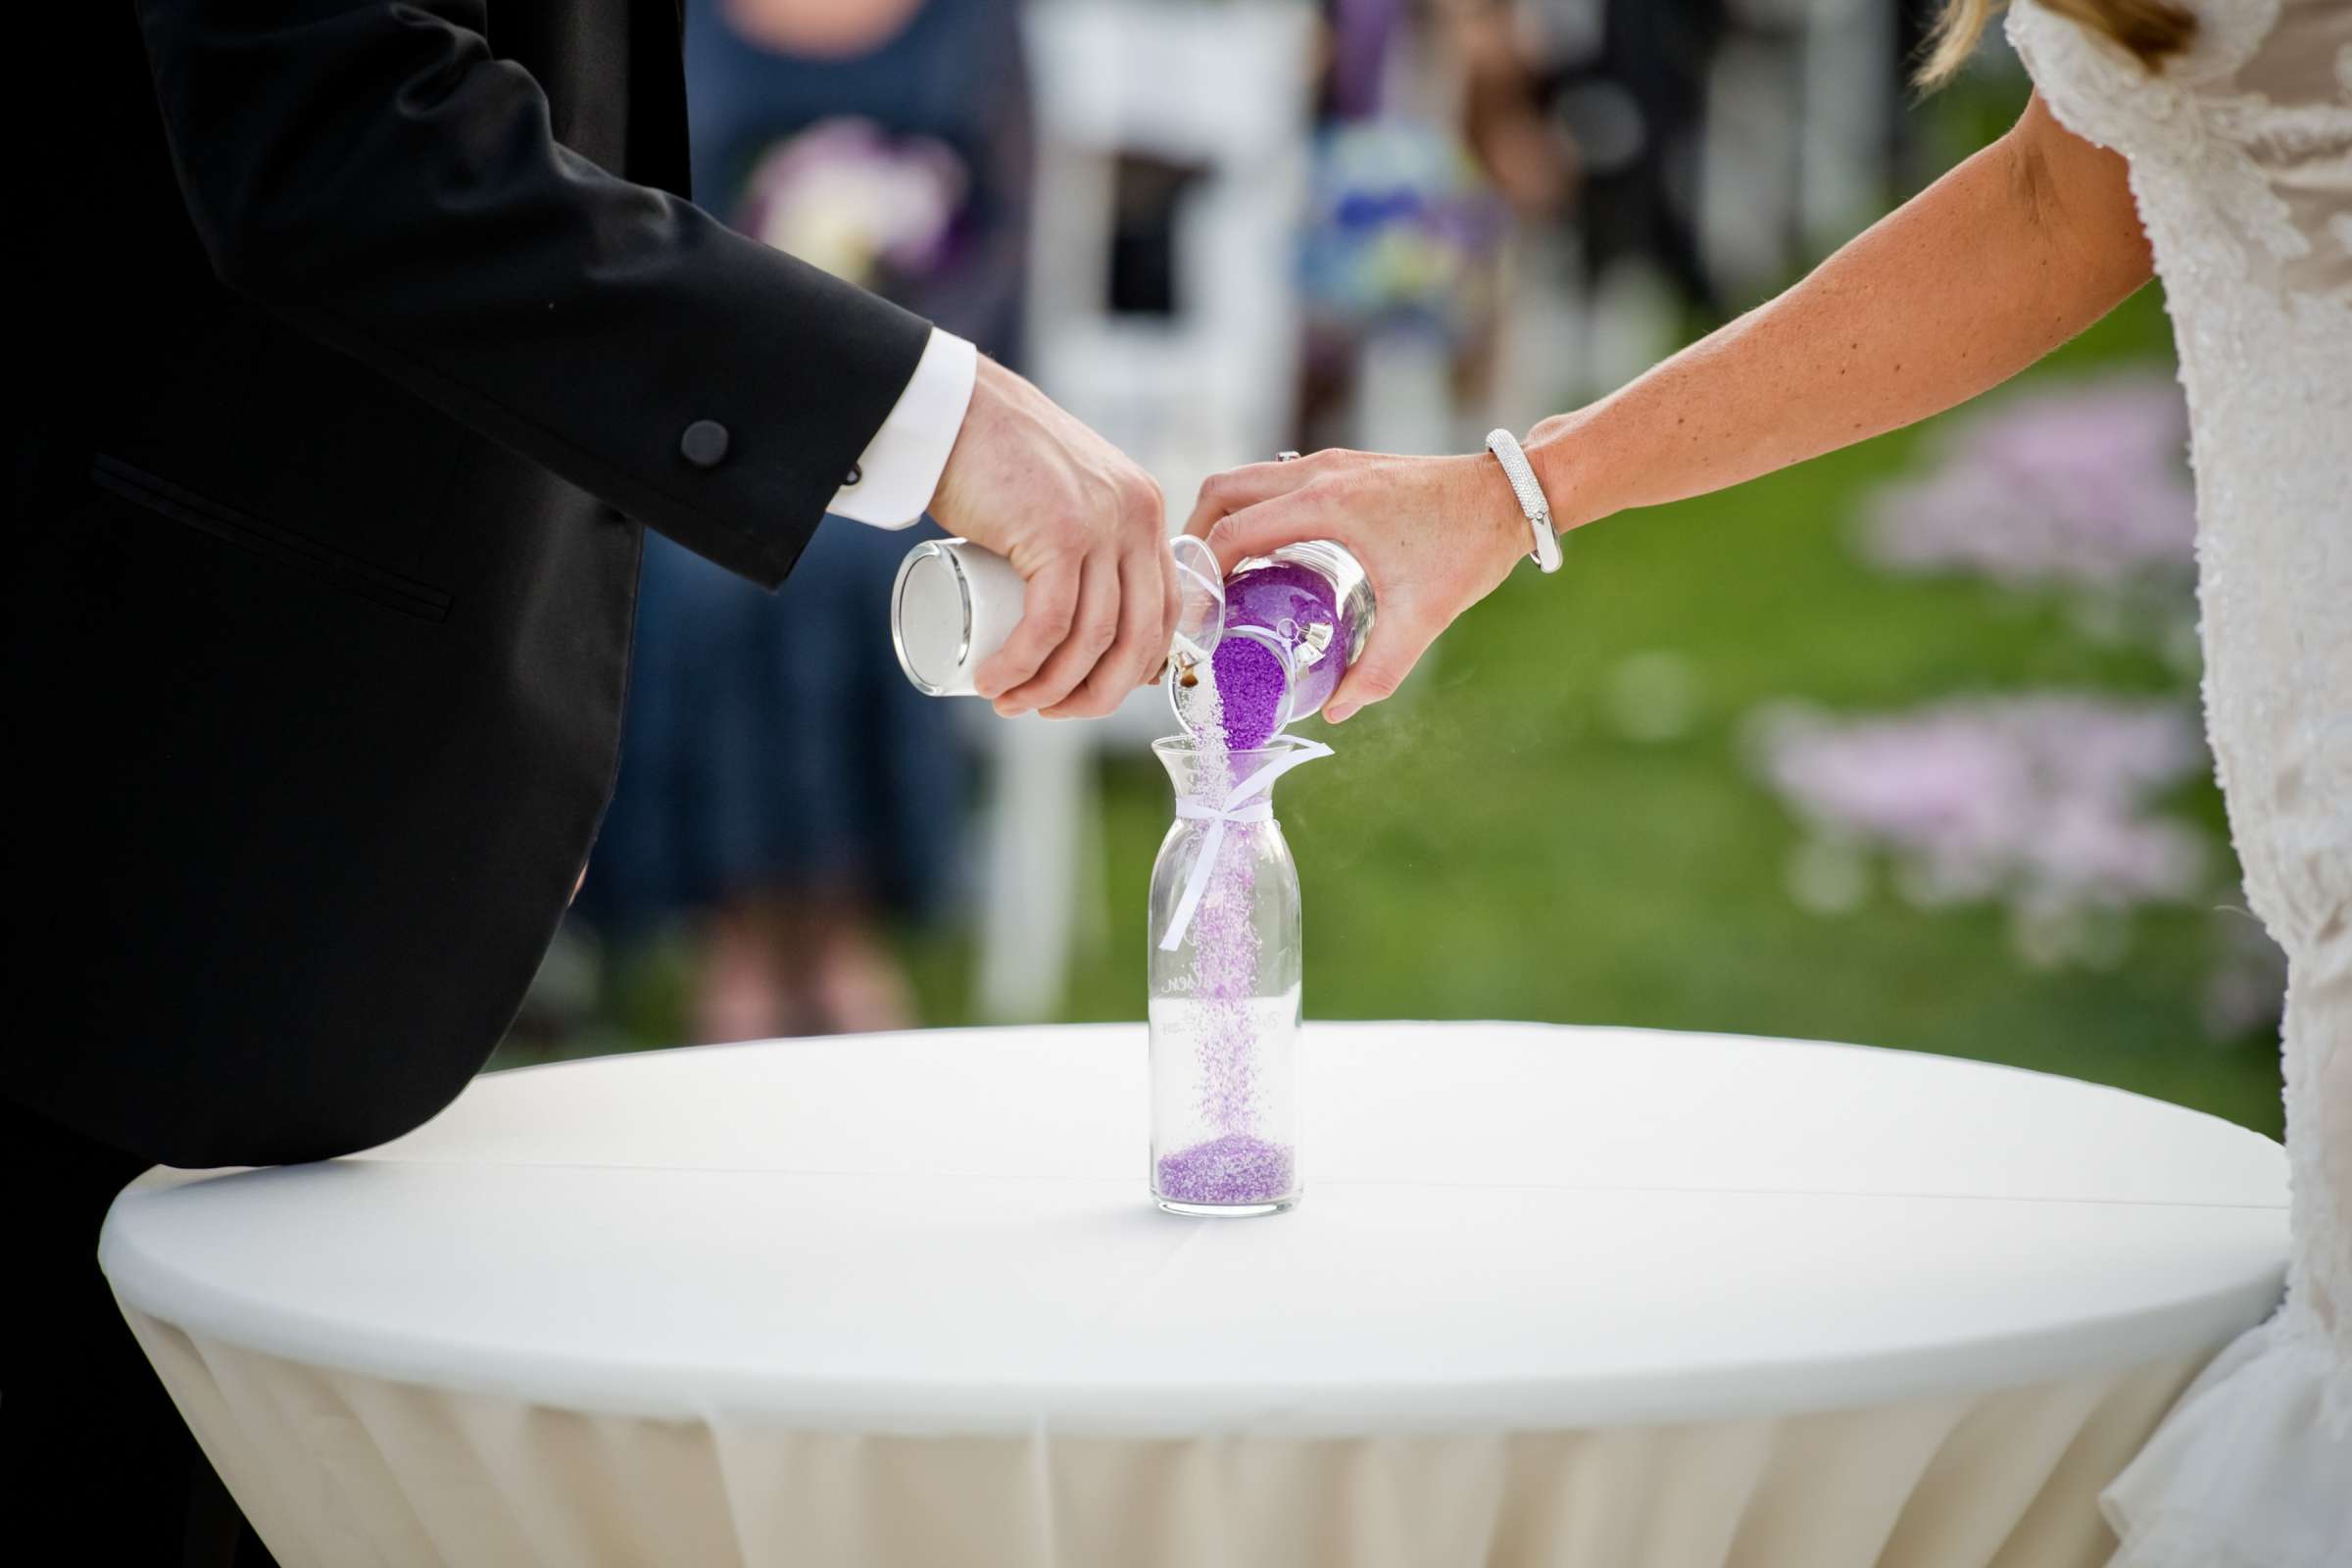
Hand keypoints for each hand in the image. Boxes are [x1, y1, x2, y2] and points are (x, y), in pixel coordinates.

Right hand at [928, 358, 1176, 717]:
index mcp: (1145, 511)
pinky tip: (997, 682)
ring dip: (1049, 688)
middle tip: (1048, 711)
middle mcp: (1137, 517)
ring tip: (1008, 702)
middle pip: (1138, 638)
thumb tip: (1071, 605)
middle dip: (1094, 694)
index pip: (1164, 611)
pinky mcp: (1059, 532)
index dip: (1132, 667)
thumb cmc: (994, 455)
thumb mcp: (1064, 492)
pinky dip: (1022, 665)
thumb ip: (1082, 530)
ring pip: (1093, 639)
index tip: (1088, 691)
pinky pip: (1050, 625)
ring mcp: (1102, 524)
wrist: (953, 407)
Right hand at [1183, 448, 1532, 722]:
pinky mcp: (1342, 467)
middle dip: (1194, 540)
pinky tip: (1265, 560)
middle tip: (1193, 592)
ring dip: (1221, 522)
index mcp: (1328, 503)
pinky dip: (1252, 513)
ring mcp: (1329, 464)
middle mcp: (1318, 473)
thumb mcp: (1424, 616)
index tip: (1192, 614)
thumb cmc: (1470, 546)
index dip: (1201, 576)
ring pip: (1243, 481)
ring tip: (1219, 579)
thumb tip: (1335, 711)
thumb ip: (1379, 669)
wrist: (1511, 496)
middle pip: (1221, 493)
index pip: (1233, 533)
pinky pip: (1273, 484)